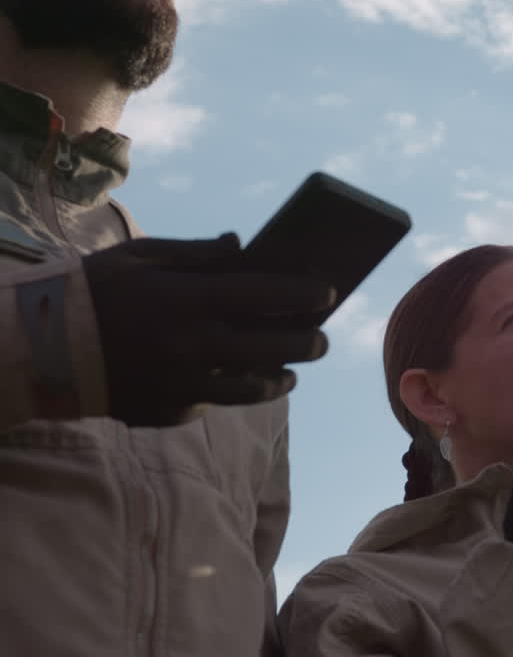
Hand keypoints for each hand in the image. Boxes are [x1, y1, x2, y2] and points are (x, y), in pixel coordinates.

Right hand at [82, 233, 335, 426]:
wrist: (38, 351)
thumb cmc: (92, 292)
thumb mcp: (141, 257)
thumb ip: (198, 254)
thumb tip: (242, 246)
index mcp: (191, 301)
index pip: (268, 296)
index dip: (305, 296)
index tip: (328, 294)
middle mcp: (196, 347)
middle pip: (276, 349)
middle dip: (309, 343)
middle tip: (321, 339)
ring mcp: (185, 386)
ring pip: (254, 389)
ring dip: (279, 379)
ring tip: (289, 372)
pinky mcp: (170, 412)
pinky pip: (212, 404)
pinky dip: (224, 392)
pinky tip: (229, 381)